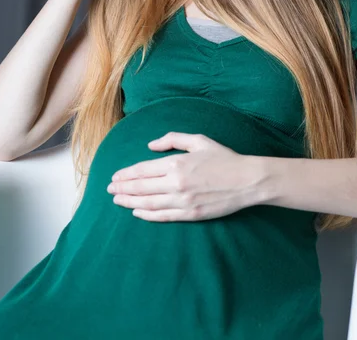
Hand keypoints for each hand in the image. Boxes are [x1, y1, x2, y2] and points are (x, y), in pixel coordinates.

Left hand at [107, 132, 266, 221]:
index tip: (115, 176)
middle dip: (122, 188)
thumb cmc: (223, 158)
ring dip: (129, 202)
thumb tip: (150, 145)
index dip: (126, 174)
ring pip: (148, 203)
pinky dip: (146, 214)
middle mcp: (176, 183)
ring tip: (117, 200)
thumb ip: (172, 139)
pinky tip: (136, 212)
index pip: (143, 170)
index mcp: (177, 163)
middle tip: (109, 189)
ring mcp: (183, 200)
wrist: (247, 180)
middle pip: (141, 187)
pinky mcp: (191, 214)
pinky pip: (163, 216)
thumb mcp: (198, 140)